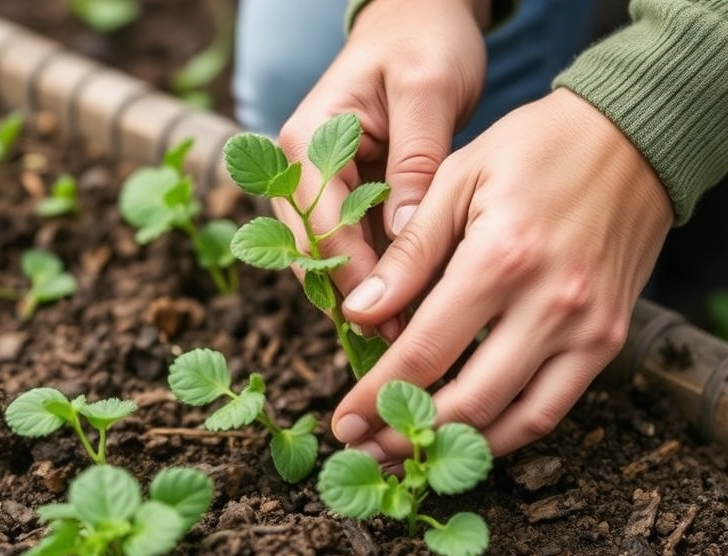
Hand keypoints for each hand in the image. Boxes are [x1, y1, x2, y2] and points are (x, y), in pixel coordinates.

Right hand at [275, 0, 488, 336]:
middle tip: (400, 349)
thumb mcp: (427, 92)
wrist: (420, 14)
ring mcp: (319, 182)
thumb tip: (403, 239)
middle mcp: (301, 168)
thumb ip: (413, 163)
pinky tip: (413, 305)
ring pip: (331, 258)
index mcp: (307, 142)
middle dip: (356, 302)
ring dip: (365, 297)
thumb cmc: (425, 42)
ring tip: (407, 342)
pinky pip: (354, 244)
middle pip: (315, 255)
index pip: (321, 229)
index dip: (356, 282)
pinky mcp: (343, 191)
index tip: (394, 324)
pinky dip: (379, 275)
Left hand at [331, 88, 674, 462]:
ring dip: (458, 448)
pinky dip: (509, 432)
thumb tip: (360, 312)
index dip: (376, 395)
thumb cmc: (536, 148)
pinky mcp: (610, 339)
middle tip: (369, 451)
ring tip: (411, 456)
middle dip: (408, 434)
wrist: (634, 137)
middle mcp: (548, 305)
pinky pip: (554, 408)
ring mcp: (587, 329)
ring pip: (515, 420)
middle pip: (467, 400)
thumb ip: (410, 252)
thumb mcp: (458, 178)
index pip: (423, 351)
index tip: (344, 424)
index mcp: (500, 258)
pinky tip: (471, 434)